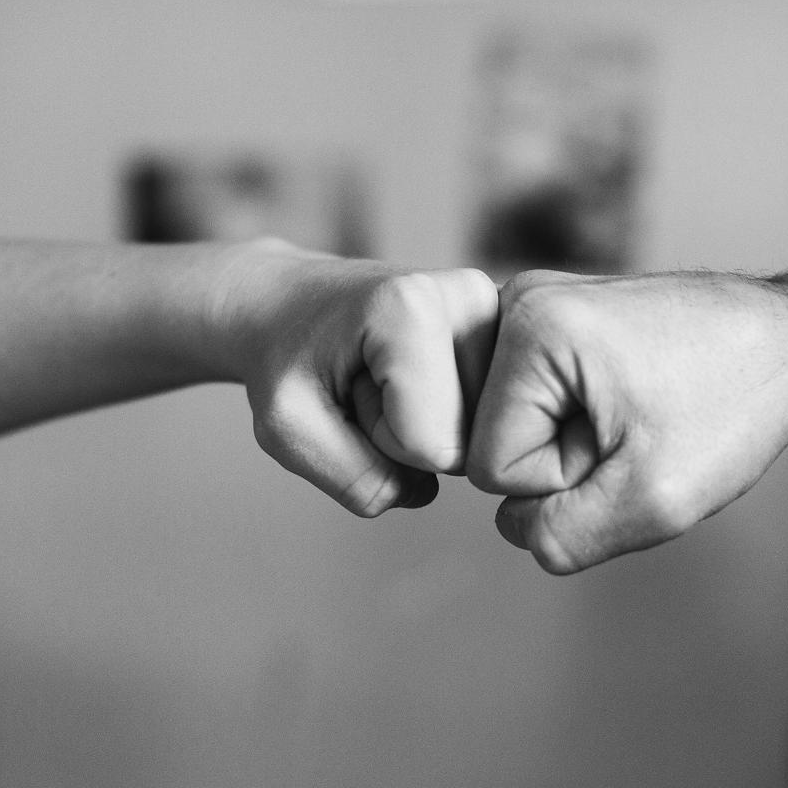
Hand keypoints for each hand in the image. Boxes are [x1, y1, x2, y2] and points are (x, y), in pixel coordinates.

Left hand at [216, 241, 498, 515]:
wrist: (285, 302)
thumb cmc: (281, 357)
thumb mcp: (287, 430)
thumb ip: (357, 479)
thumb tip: (425, 491)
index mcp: (413, 306)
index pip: (431, 447)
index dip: (380, 442)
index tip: (347, 391)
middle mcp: (470, 296)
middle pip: (466, 441)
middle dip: (407, 434)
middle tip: (364, 383)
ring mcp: (497, 310)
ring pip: (484, 434)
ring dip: (427, 425)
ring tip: (382, 376)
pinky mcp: (506, 327)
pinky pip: (491, 416)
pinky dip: (448, 413)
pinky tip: (415, 375)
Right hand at [467, 270, 787, 572]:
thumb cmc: (736, 405)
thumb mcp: (653, 501)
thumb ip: (560, 537)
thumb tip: (516, 525)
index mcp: (530, 327)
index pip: (492, 466)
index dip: (566, 479)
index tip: (632, 440)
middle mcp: (520, 299)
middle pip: (496, 440)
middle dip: (568, 458)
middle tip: (641, 426)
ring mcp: (538, 303)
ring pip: (518, 426)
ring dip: (578, 441)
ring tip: (641, 411)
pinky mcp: (556, 317)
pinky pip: (539, 404)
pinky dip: (584, 418)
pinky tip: (634, 399)